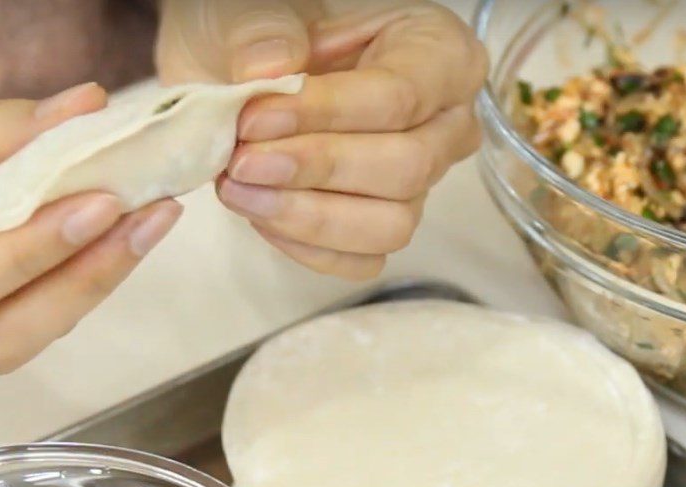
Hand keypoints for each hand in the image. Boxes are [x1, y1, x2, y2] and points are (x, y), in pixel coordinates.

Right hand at [0, 84, 182, 385]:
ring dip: (87, 289)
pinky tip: (107, 248)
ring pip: (15, 345)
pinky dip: (65, 291)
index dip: (30, 252)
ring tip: (144, 229)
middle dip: (84, 280)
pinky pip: (16, 330)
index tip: (104, 204)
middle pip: (1, 339)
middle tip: (151, 219)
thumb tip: (85, 109)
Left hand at [156, 0, 486, 279]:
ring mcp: (420, 189)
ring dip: (308, 217)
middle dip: (317, 170)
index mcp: (439, 54)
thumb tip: (270, 68)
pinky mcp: (383, 232)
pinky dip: (307, 248)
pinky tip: (261, 216)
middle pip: (406, 168)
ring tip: (240, 191)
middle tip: (242, 164)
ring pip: (391, 226)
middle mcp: (445, 128)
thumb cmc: (269, 41)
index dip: (326, 114)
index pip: (399, 96)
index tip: (254, 121)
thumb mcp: (257, 14)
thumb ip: (262, 30)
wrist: (249, 88)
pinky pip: (362, 261)